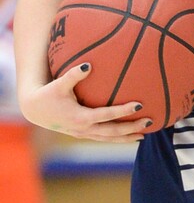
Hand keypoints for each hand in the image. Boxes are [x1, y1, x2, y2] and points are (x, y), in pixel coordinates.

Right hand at [21, 63, 150, 143]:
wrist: (34, 110)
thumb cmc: (48, 94)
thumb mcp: (59, 83)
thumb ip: (73, 74)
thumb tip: (89, 63)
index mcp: (80, 117)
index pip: (107, 115)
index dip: (124, 111)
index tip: (140, 105)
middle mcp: (84, 129)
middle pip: (112, 131)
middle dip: (132, 128)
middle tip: (149, 122)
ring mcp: (84, 134)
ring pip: (109, 138)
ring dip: (127, 137)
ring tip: (144, 135)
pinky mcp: (83, 134)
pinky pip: (103, 138)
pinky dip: (117, 138)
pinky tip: (129, 135)